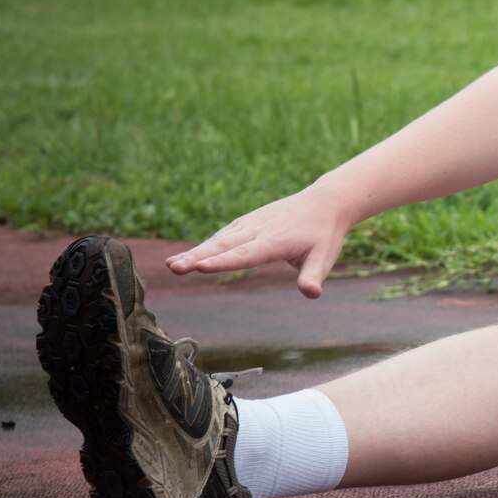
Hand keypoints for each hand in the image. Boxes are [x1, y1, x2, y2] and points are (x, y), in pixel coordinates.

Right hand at [167, 186, 352, 298]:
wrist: (324, 203)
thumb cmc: (325, 235)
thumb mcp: (325, 257)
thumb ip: (314, 276)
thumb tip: (312, 294)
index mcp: (276, 241)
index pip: (246, 255)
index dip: (223, 261)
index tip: (200, 267)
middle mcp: (259, 230)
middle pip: (224, 246)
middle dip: (198, 257)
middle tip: (174, 268)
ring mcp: (250, 224)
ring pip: (219, 239)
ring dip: (195, 251)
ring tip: (172, 265)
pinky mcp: (247, 223)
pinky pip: (223, 235)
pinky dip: (205, 245)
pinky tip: (189, 257)